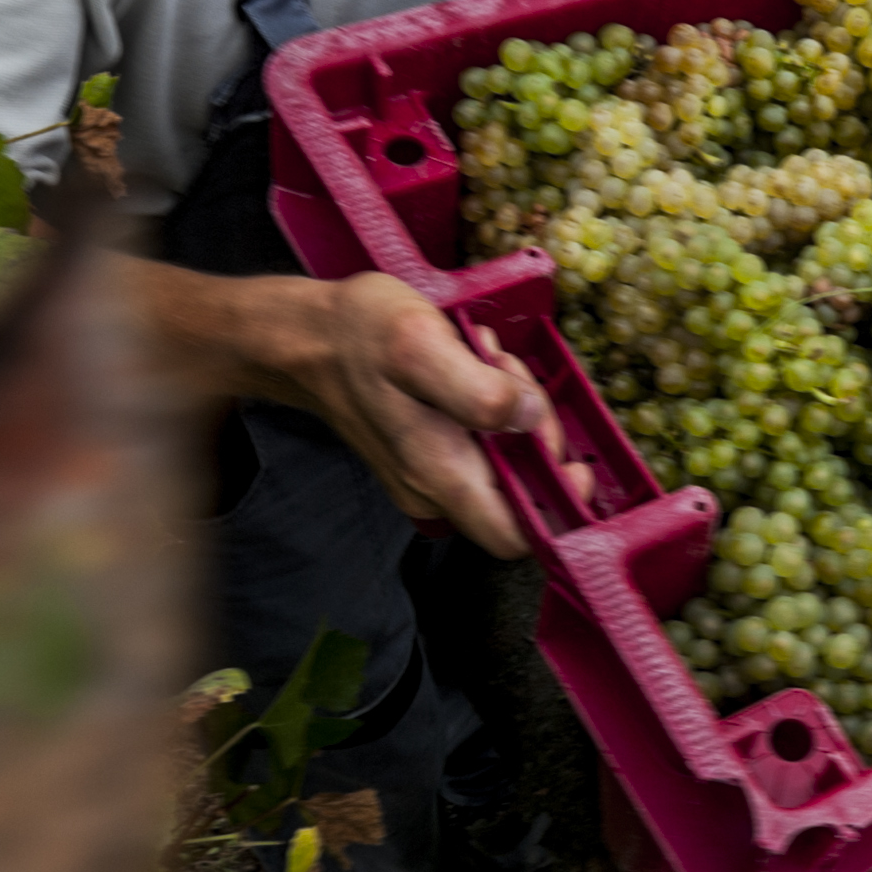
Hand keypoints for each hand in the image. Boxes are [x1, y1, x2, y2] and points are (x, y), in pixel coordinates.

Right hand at [257, 272, 567, 557]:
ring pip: (504, 460)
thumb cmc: (358, 335)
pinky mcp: (426, 454)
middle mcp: (435, 490)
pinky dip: (488, 403)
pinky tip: (468, 363)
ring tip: (481, 357)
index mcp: (440, 475)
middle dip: (532, 427)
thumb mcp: (421, 344)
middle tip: (506, 371)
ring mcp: (429, 475)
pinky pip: (481, 442)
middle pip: (520, 489)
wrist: (305, 336)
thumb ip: (477, 389)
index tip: (565, 453)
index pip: (517, 536)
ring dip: (510, 406)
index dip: (555, 503)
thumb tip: (528, 417)